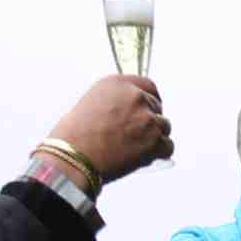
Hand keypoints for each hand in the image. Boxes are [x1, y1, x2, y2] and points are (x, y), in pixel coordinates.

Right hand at [50, 75, 172, 182]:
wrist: (72, 156)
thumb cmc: (74, 136)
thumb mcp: (92, 103)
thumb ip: (115, 102)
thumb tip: (129, 113)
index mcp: (118, 84)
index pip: (147, 85)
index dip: (151, 98)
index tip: (151, 108)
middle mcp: (135, 97)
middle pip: (156, 107)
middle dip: (149, 121)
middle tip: (135, 136)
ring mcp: (147, 118)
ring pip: (164, 127)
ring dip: (154, 138)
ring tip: (133, 148)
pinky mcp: (154, 140)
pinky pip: (168, 146)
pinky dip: (158, 153)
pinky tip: (142, 157)